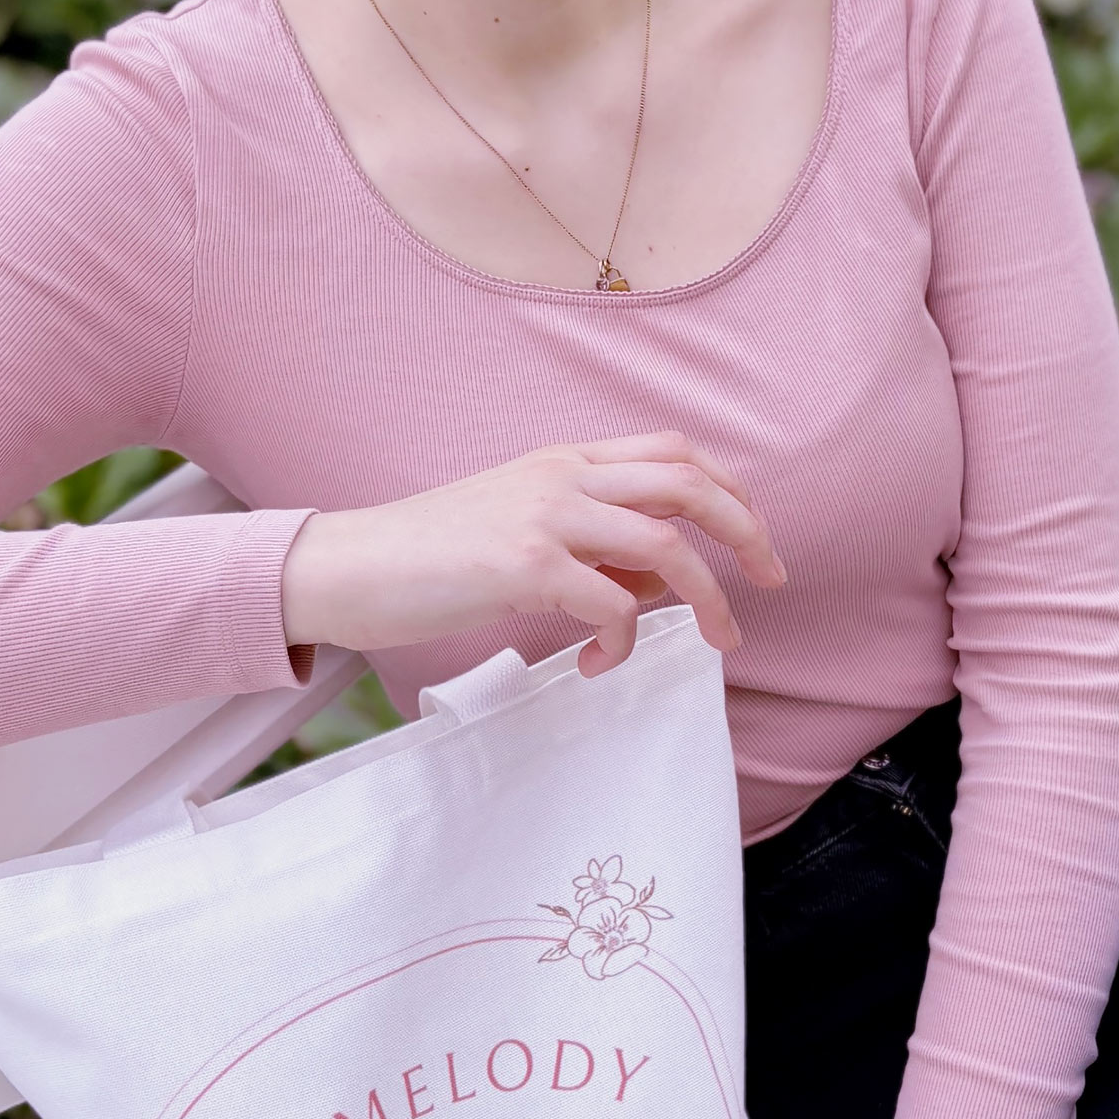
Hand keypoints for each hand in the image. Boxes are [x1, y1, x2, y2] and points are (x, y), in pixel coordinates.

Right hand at [278, 432, 785, 673]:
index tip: (756, 541)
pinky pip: (613, 605)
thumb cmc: (430, 560)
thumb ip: (593, 547)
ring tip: (716, 642)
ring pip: (666, 544)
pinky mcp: (522, 564)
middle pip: (689, 482)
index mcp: (563, 461)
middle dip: (746, 531)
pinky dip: (623, 642)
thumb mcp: (522, 535)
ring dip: (706, 598)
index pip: (673, 452)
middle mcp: (561, 475)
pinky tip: (594, 666)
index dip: (729, 491)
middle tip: (772, 581)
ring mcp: (544, 515)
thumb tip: (663, 584)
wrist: (346, 567)